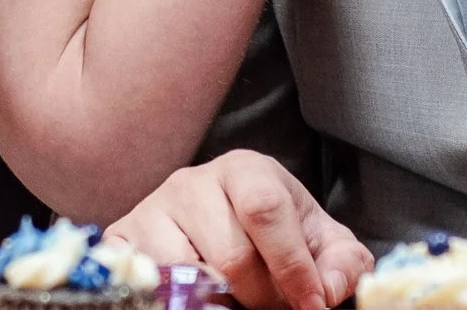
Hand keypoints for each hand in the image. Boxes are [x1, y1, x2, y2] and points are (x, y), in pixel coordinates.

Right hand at [106, 150, 371, 309]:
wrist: (215, 221)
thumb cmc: (272, 233)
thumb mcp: (318, 240)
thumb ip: (340, 262)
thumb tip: (327, 290)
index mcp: (247, 170)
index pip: (266, 209)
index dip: (292, 265)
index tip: (310, 304)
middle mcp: (194, 182)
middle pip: (232, 255)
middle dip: (260, 296)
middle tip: (269, 305)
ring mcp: (154, 209)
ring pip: (190, 275)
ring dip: (221, 302)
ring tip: (235, 300)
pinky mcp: (125, 238)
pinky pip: (153, 282)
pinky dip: (180, 299)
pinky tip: (199, 296)